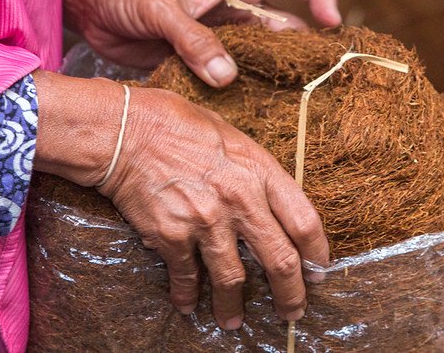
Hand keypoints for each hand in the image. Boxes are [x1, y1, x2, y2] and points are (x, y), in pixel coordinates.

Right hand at [33, 71, 329, 329]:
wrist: (125, 130)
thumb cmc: (177, 123)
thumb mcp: (231, 136)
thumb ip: (255, 170)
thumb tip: (269, 202)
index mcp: (260, 170)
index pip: (305, 221)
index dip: (317, 254)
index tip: (318, 271)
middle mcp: (240, 199)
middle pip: (280, 260)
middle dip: (291, 294)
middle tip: (292, 311)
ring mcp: (207, 221)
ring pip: (233, 280)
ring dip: (234, 307)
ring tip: (233, 321)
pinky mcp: (172, 236)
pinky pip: (187, 277)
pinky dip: (188, 296)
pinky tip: (188, 305)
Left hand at [61, 0, 340, 84]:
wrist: (89, 3)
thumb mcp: (161, 10)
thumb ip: (194, 40)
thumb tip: (227, 76)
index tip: (332, 23)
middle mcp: (233, 12)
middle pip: (283, 28)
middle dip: (302, 51)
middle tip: (319, 84)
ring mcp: (217, 39)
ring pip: (258, 58)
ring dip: (272, 78)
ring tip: (290, 108)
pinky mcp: (197, 62)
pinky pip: (229, 78)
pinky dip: (240, 94)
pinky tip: (246, 116)